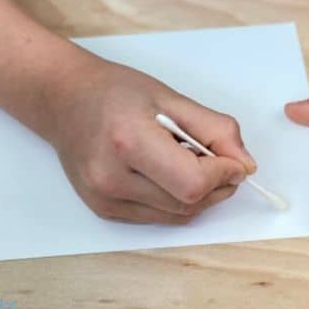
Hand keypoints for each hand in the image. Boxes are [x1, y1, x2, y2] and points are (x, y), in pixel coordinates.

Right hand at [46, 57, 255, 223]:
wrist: (64, 100)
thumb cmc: (115, 91)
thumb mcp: (172, 98)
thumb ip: (215, 130)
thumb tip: (244, 164)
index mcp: (128, 142)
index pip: (193, 182)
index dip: (223, 174)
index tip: (235, 160)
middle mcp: (111, 178)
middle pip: (188, 204)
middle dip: (217, 185)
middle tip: (219, 160)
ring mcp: (104, 199)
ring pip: (178, 216)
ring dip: (200, 195)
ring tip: (188, 161)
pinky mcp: (104, 210)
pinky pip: (160, 217)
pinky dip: (177, 200)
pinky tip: (168, 172)